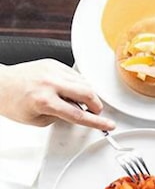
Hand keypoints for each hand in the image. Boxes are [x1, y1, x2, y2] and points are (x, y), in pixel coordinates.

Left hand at [0, 59, 114, 130]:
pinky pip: (75, 74)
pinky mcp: (52, 63)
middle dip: (95, 105)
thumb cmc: (12, 102)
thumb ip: (61, 117)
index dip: (97, 122)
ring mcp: (52, 71)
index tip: (108, 124)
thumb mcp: (37, 120)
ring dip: (87, 94)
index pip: (79, 115)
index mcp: (44, 101)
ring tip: (78, 101)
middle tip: (94, 111)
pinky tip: (70, 90)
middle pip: (87, 94)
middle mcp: (50, 83)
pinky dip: (77, 84)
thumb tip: (78, 113)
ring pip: (84, 82)